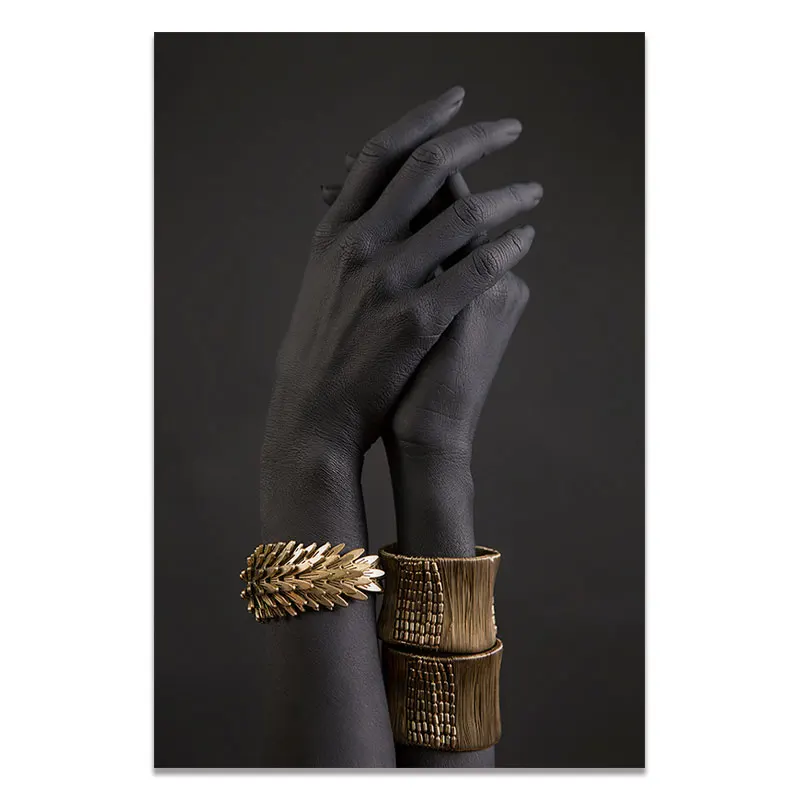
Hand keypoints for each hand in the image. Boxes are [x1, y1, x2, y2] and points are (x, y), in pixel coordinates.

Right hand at [262, 86, 541, 479]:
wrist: (313, 412)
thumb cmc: (320, 350)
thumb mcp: (322, 284)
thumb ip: (348, 242)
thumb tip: (367, 209)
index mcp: (335, 233)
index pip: (380, 155)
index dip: (421, 120)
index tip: (456, 100)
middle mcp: (358, 246)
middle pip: (425, 168)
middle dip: (477, 139)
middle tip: (512, 129)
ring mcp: (387, 282)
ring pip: (462, 216)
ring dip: (508, 197)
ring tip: (533, 192)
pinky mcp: (417, 319)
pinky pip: (476, 271)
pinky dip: (507, 249)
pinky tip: (524, 240)